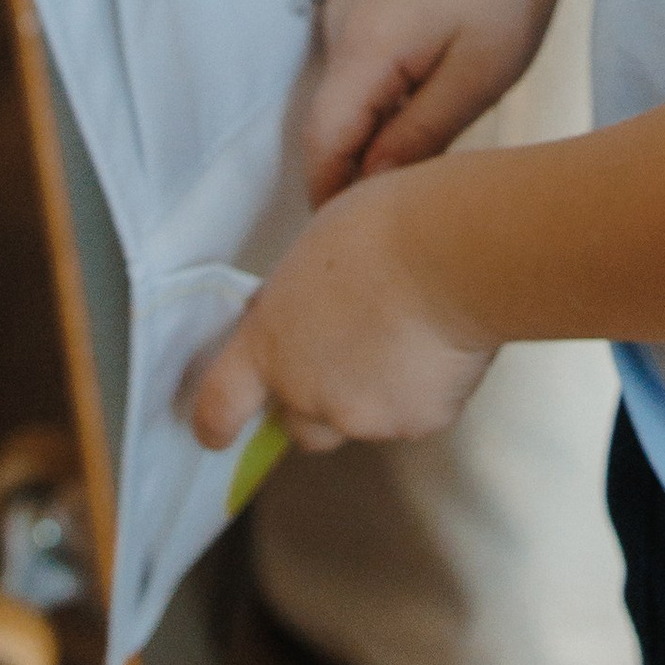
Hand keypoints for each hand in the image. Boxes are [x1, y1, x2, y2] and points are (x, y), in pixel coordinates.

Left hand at [189, 174, 493, 454]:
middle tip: (345, 361)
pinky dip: (424, 390)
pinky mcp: (419, 422)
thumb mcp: (310, 257)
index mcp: (269, 345)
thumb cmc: (380, 231)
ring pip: (364, 420)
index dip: (216, 422)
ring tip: (406, 335)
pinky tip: (440, 344)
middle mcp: (307, 392)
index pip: (221, 403)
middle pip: (300, 427)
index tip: (213, 433)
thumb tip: (310, 317)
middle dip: (316, 405)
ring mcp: (364, 416)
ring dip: (375, 393)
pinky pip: (416, 413)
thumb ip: (298, 305)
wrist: (451, 255)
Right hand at [301, 0, 561, 203]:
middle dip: (352, 163)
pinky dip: (374, 86)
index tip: (352, 235)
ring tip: (416, 148)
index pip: (321, 139)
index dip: (329, 192)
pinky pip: (351, 53)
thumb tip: (368, 190)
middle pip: (327, 114)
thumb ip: (416, 137)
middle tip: (397, 205)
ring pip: (340, 85)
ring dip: (367, 123)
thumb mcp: (477, 80)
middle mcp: (335, 16)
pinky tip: (421, 89)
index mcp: (363, 42)